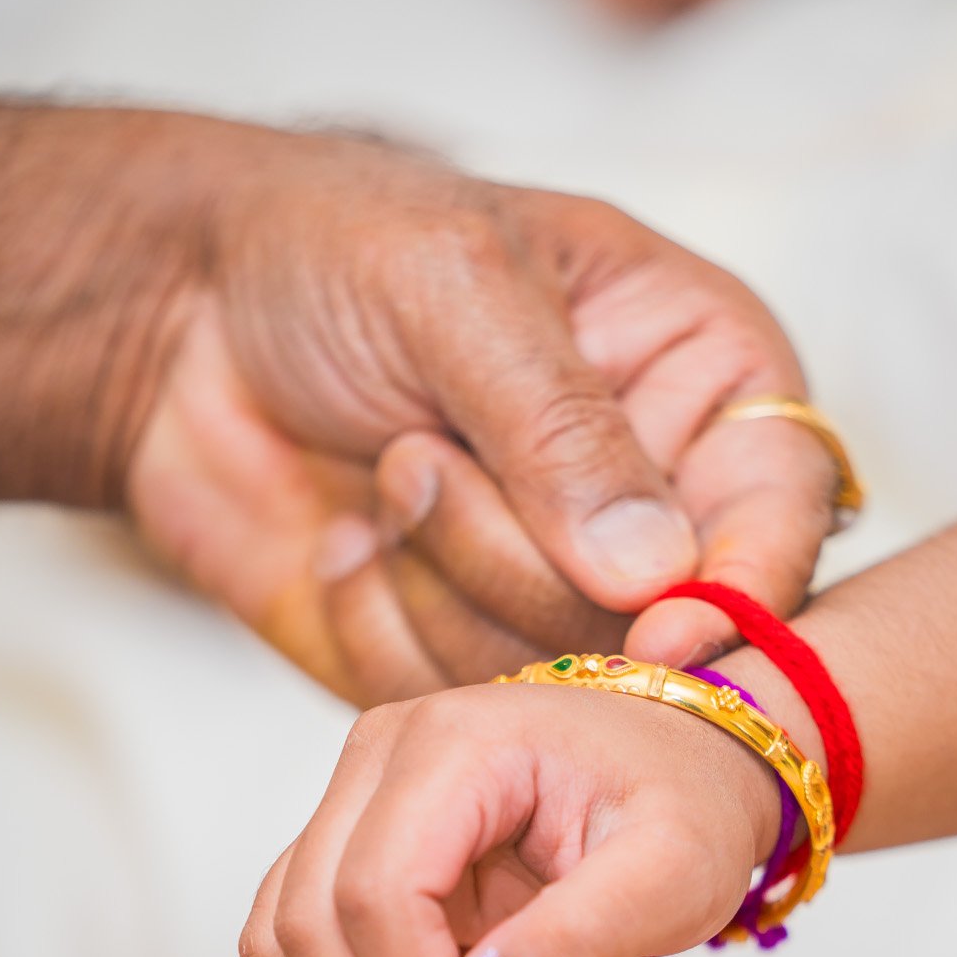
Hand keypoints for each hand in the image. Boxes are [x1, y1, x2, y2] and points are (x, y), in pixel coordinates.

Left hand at [122, 120, 834, 696]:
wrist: (175, 321)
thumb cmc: (334, 251)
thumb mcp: (460, 286)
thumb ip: (563, 430)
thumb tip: (659, 577)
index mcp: (702, 382)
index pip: (781, 514)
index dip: (739, 591)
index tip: (664, 637)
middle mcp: (654, 504)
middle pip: (662, 626)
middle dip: (517, 556)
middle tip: (413, 453)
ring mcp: (560, 594)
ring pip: (559, 680)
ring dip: (439, 576)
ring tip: (382, 468)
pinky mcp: (467, 660)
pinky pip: (457, 705)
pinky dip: (379, 623)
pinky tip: (344, 540)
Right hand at [239, 681, 779, 956]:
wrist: (686, 763)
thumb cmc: (688, 805)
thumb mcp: (676, 878)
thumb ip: (584, 938)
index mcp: (457, 744)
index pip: (374, 895)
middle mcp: (382, 752)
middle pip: (307, 921)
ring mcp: (355, 792)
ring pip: (280, 935)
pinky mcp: (351, 837)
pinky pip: (294, 936)